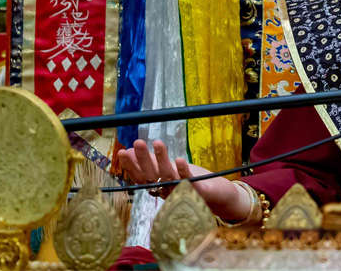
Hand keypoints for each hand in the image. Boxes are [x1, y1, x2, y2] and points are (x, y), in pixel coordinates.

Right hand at [114, 139, 250, 221]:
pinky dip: (184, 170)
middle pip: (152, 176)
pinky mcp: (199, 192)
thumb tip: (130, 151)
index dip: (131, 165)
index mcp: (159, 186)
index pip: (141, 177)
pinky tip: (179, 159)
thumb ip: (151, 163)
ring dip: (162, 159)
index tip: (122, 152)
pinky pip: (190, 181)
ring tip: (157, 143)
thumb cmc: (192, 182)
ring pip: (169, 176)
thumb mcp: (169, 170)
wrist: (218, 197)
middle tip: (137, 143)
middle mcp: (168, 190)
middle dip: (143, 159)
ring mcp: (183, 191)